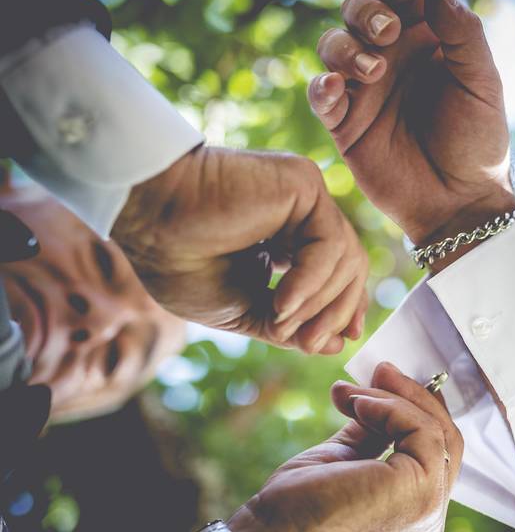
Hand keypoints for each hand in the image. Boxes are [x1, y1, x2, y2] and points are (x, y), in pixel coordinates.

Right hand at [111, 145, 367, 354]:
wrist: (146, 220)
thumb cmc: (179, 262)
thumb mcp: (241, 309)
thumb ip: (289, 324)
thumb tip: (336, 346)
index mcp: (288, 235)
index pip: (338, 273)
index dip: (343, 308)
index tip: (338, 342)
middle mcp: (303, 212)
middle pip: (350, 267)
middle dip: (334, 313)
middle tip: (310, 345)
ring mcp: (306, 196)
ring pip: (345, 259)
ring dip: (317, 304)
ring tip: (279, 323)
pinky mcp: (305, 185)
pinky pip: (331, 244)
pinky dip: (311, 282)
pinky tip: (282, 303)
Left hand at [227, 363, 462, 531]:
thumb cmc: (294, 512)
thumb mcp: (341, 461)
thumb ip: (369, 434)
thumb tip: (376, 396)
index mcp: (413, 515)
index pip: (436, 455)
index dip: (416, 413)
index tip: (384, 383)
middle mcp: (430, 519)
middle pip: (446, 441)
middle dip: (414, 398)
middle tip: (381, 370)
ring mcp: (429, 510)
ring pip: (438, 432)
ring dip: (396, 399)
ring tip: (356, 390)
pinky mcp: (420, 493)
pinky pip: (422, 431)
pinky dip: (392, 408)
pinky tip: (359, 405)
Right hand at [307, 0, 514, 248]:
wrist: (461, 202)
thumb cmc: (478, 143)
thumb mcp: (481, 84)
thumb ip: (462, 33)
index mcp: (426, 39)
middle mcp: (390, 57)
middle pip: (357, 10)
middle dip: (365, 10)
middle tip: (387, 32)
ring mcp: (364, 89)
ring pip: (333, 44)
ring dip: (346, 47)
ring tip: (374, 70)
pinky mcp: (344, 123)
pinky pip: (319, 94)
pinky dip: (321, 86)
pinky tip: (336, 89)